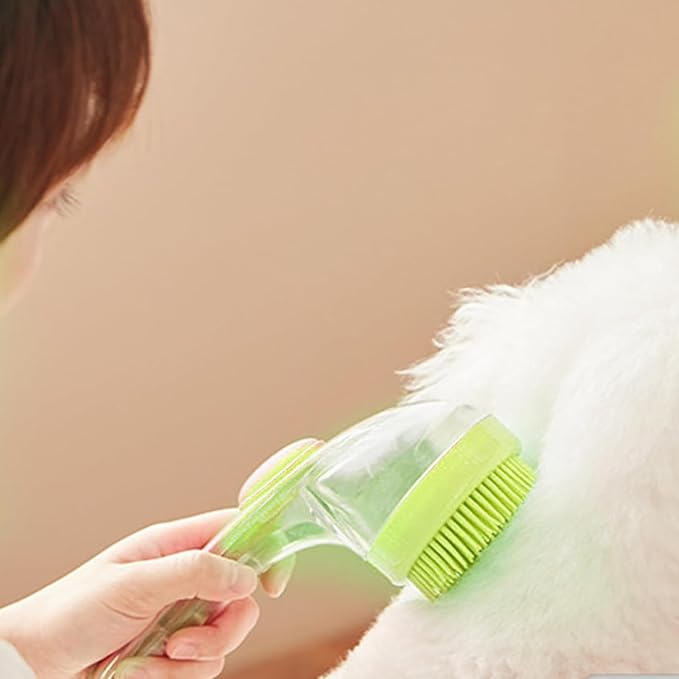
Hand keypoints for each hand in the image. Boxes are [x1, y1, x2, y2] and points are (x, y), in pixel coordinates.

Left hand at [0, 509, 292, 678]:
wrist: (37, 663)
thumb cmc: (72, 611)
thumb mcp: (134, 583)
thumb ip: (194, 572)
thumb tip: (247, 576)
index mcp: (176, 545)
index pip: (238, 533)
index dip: (265, 549)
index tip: (275, 585)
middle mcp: (185, 578)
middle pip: (240, 595)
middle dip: (224, 625)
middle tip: (188, 643)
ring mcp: (181, 616)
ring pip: (224, 635)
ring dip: (195, 655)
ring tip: (156, 657)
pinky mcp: (172, 652)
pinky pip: (201, 666)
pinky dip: (174, 675)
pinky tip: (140, 669)